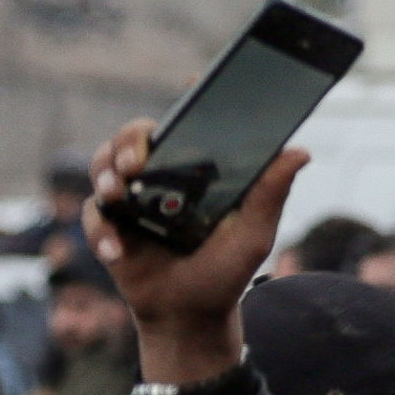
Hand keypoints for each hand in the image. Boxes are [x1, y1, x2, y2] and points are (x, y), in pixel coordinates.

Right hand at [87, 114, 303, 391]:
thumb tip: (299, 152)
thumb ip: (271, 194)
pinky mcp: (109, 228)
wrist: (190, 316)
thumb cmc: (224, 271)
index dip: (190, 98)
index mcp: (194, 170)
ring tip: (118, 193)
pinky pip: (95, 216)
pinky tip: (118, 251)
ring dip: (106, 174)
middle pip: (133, 136)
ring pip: (103, 165)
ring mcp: (130, 201)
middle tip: (137, 161)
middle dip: (129, 140)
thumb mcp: (254, 234)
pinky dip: (103, 231)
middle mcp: (159, 177)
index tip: (196, 78)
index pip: (187, 124)